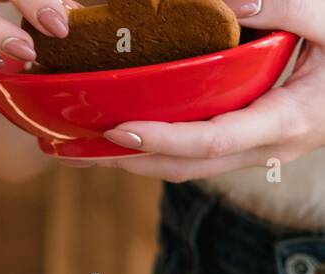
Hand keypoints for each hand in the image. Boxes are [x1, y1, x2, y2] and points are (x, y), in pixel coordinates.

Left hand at [75, 1, 324, 179]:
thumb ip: (287, 6)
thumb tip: (227, 1)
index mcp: (288, 121)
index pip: (212, 142)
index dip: (163, 140)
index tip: (118, 130)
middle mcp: (268, 148)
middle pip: (185, 167)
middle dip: (127, 163)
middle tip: (73, 149)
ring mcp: (259, 151)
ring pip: (186, 168)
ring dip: (134, 162)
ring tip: (81, 149)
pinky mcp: (251, 143)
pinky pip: (197, 155)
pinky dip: (157, 147)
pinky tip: (121, 134)